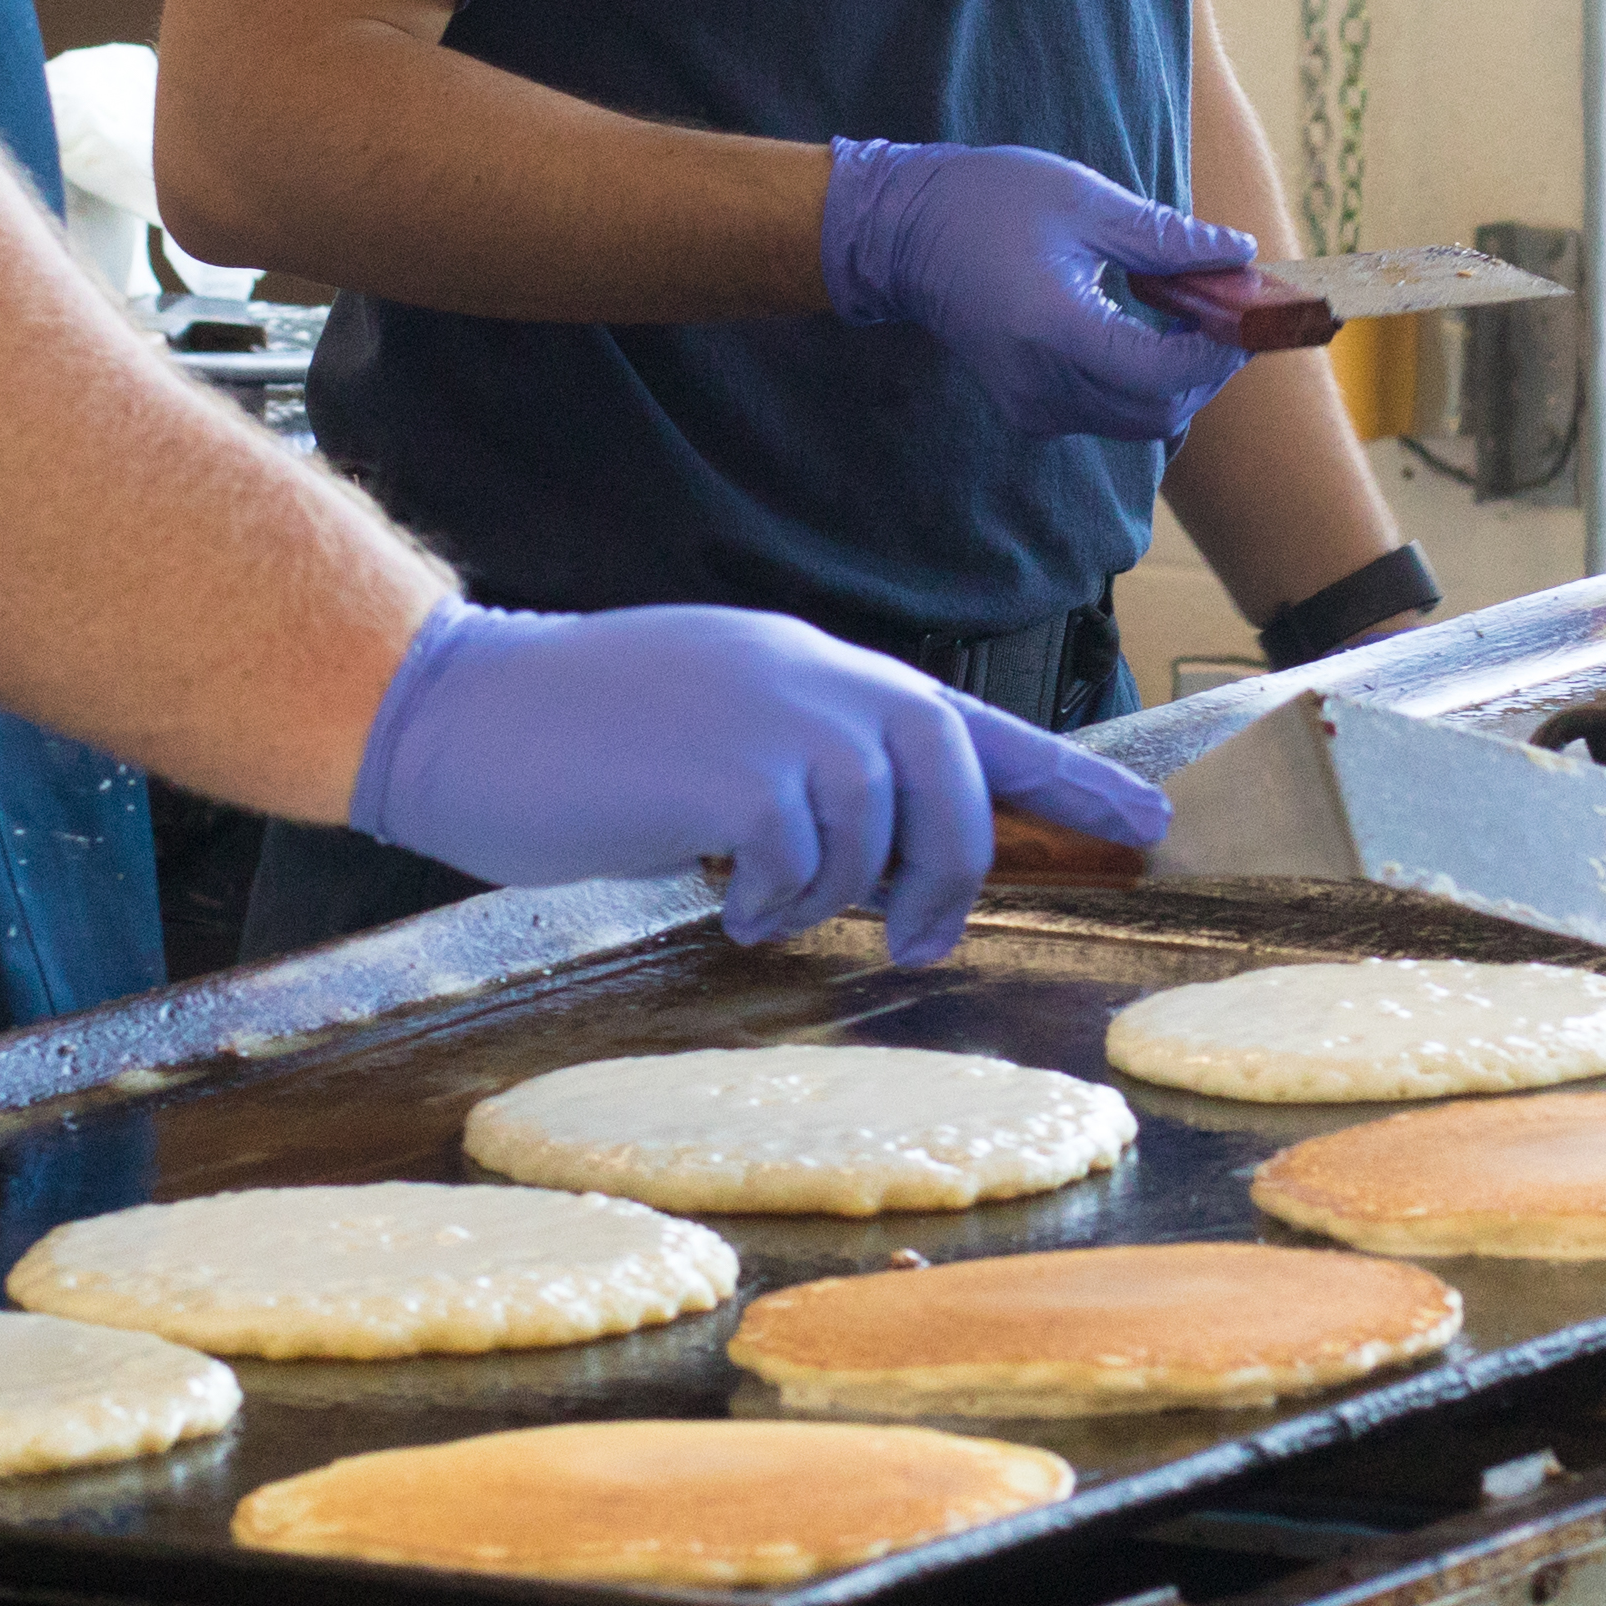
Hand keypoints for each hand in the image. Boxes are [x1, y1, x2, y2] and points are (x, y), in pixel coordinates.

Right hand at [346, 600, 1173, 963]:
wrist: (458, 706)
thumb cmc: (571, 733)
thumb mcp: (712, 724)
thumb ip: (800, 764)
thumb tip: (870, 852)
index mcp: (820, 666)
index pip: (975, 721)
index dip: (1070, 778)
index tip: (1147, 825)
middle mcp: (820, 678)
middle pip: (958, 784)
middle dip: (953, 874)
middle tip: (915, 939)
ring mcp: (781, 718)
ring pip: (883, 833)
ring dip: (832, 894)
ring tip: (757, 900)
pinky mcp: (734, 774)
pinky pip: (806, 864)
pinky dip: (771, 902)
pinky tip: (718, 896)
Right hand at [820, 140, 1252, 440]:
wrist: (906, 235)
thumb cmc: (990, 203)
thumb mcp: (1085, 201)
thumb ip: (1166, 238)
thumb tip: (1240, 252)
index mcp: (1053, 329)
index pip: (1162, 372)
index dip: (1218, 349)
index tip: (1249, 309)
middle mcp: (1042, 384)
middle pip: (1160, 409)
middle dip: (1210, 366)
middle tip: (1233, 310)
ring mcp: (1033, 405)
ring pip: (1141, 420)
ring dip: (1182, 377)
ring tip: (1196, 315)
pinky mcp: (1031, 410)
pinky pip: (1110, 415)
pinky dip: (1147, 384)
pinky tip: (1152, 332)